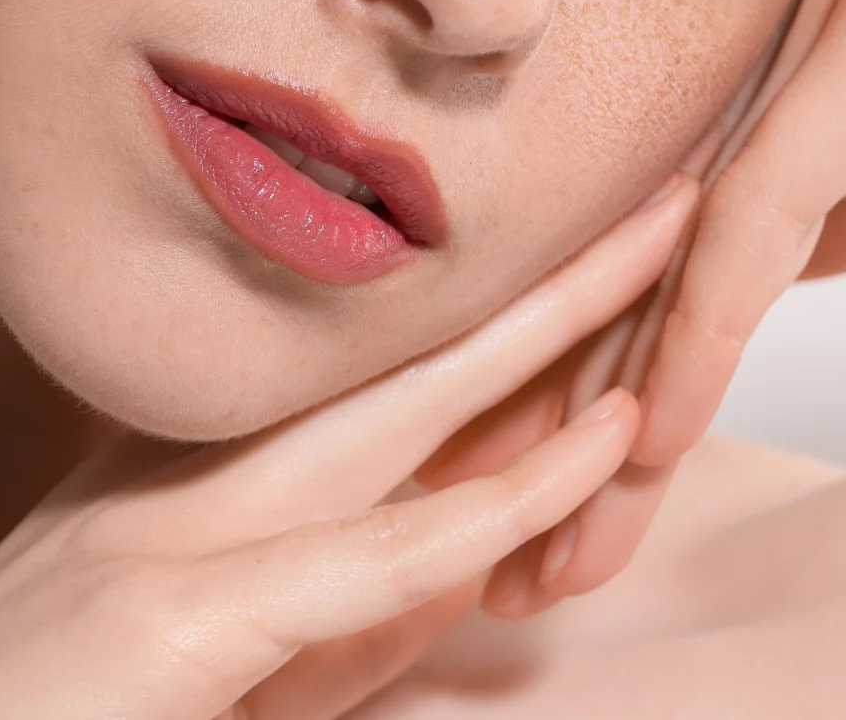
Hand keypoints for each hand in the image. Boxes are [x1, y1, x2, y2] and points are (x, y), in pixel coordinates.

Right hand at [0, 178, 697, 719]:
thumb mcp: (185, 667)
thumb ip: (313, 617)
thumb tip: (456, 568)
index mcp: (176, 486)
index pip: (366, 380)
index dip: (486, 308)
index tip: (588, 247)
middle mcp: (176, 484)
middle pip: (406, 355)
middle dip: (549, 271)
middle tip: (674, 178)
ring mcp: (167, 541)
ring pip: (406, 415)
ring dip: (554, 330)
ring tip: (678, 245)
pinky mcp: (168, 625)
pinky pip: (367, 557)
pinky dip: (492, 503)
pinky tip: (593, 448)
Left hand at [515, 0, 845, 608]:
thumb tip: (775, 258)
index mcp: (778, 62)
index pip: (658, 246)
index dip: (592, 376)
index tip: (541, 493)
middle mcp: (764, 42)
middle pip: (632, 258)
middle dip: (566, 419)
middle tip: (507, 558)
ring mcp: (812, 29)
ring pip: (676, 250)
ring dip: (614, 415)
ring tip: (565, 544)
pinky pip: (769, 210)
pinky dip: (706, 328)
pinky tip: (657, 431)